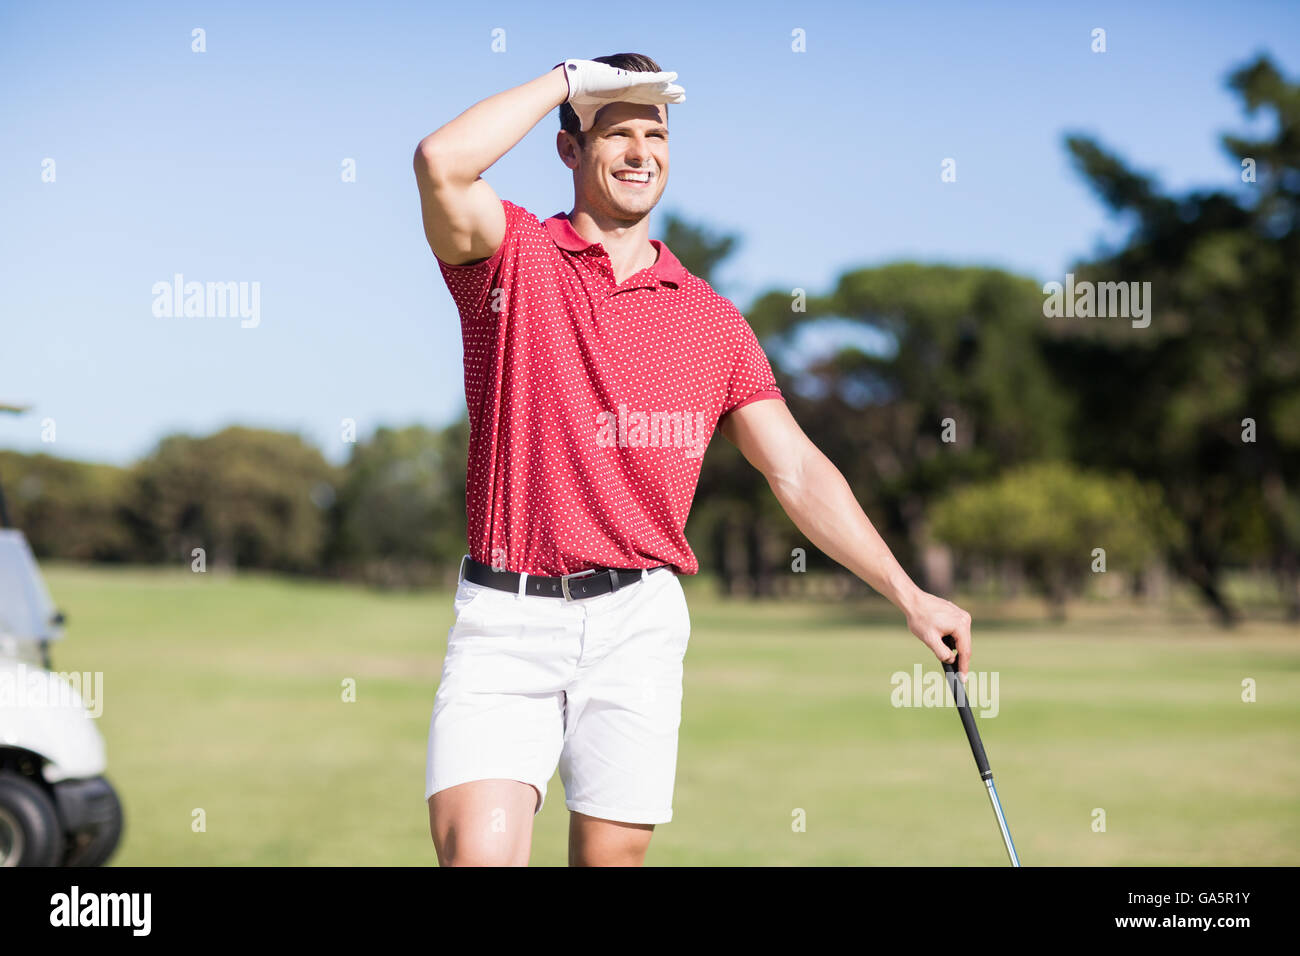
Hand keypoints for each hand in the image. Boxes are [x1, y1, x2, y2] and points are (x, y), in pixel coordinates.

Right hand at [555, 59, 685, 131]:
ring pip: (654, 86)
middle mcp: (628, 89)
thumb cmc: (579, 98)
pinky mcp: (628, 79)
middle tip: (681, 96)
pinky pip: (649, 79)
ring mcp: (630, 83)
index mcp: (621, 97)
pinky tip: (673, 77)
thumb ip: (590, 123)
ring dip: (669, 88)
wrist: (574, 86)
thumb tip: (584, 131)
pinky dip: (661, 79)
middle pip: (652, 93)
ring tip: (682, 91)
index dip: (655, 102)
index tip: (665, 105)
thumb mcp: (588, 116)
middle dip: (667, 95)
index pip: (642, 101)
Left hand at [903, 590, 972, 681]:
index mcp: (961, 625)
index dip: (964, 667)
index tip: (963, 679)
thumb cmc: (919, 618)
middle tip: (956, 673)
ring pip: (961, 638)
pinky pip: (957, 631)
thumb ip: (942, 652)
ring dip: (954, 647)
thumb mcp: (929, 639)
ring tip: (945, 655)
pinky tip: (943, 641)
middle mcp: (965, 619)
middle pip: (964, 645)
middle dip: (959, 658)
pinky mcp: (956, 613)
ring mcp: (961, 615)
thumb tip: (952, 660)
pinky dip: (952, 639)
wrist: (912, 601)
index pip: (965, 651)